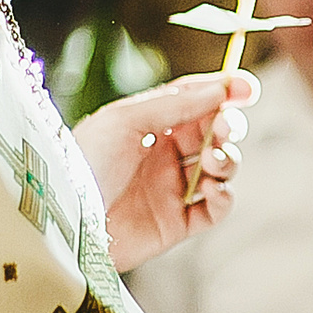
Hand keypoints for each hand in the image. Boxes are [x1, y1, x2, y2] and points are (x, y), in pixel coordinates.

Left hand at [73, 70, 259, 272]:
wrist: (65, 221)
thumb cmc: (82, 164)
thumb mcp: (123, 121)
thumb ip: (173, 104)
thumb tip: (219, 89)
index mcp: (146, 124)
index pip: (193, 101)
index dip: (222, 92)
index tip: (248, 88)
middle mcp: (161, 155)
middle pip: (212, 133)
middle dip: (226, 127)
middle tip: (224, 128)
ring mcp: (170, 189)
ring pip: (220, 169)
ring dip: (227, 160)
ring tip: (212, 163)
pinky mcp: (176, 224)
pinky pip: (215, 209)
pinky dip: (223, 198)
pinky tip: (212, 190)